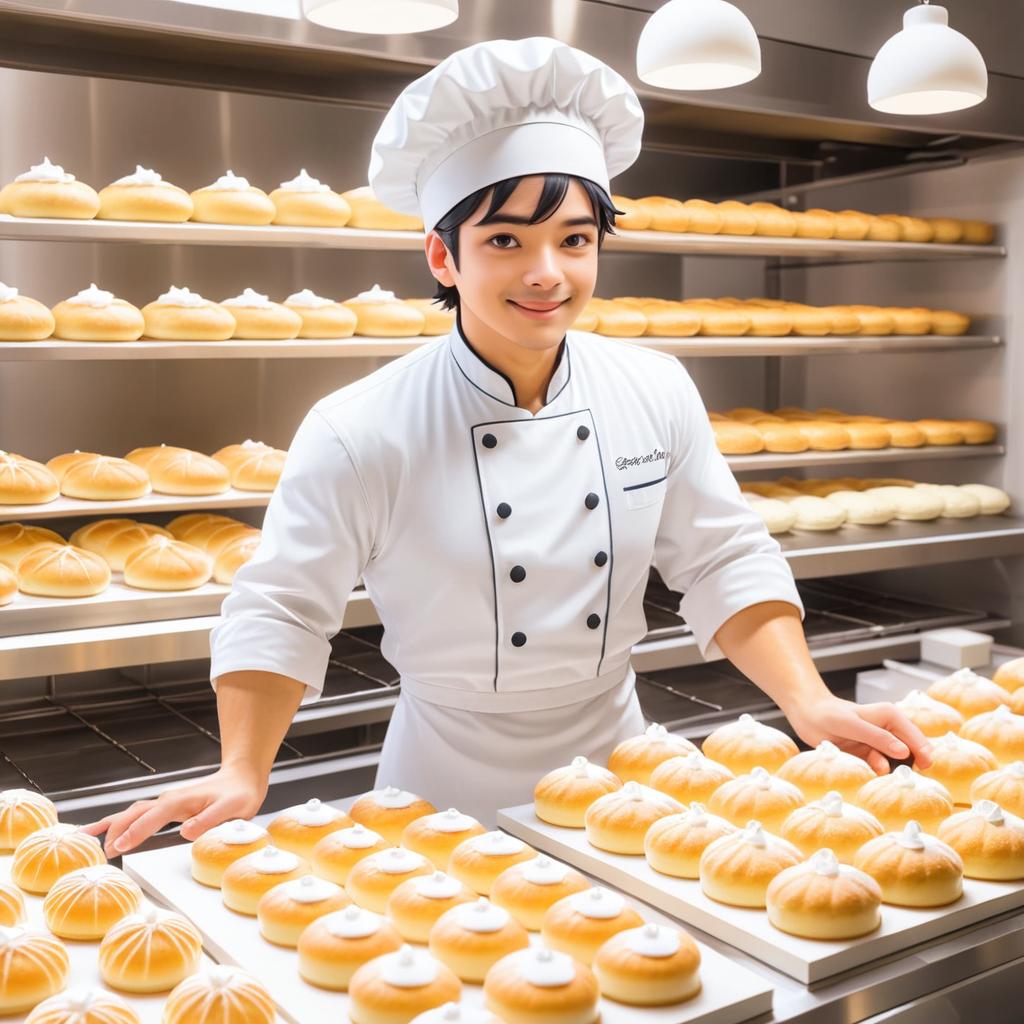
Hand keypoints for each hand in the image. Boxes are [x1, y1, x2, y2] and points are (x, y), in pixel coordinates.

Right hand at [79, 763, 267, 858]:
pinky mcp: (166, 807)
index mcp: (180, 801)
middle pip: (134, 814)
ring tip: (87, 838)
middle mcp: (168, 800)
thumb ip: (209, 821)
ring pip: (131, 812)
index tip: (119, 847)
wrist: (241, 778)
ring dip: (111, 824)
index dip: (136, 832)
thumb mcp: (232, 809)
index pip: (152, 818)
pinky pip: (138, 814)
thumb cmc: (238, 795)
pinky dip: (119, 821)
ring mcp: (165, 803)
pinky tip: (106, 829)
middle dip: (116, 830)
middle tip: (102, 852)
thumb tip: (185, 832)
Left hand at [783, 693, 933, 774]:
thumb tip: (904, 752)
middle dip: (910, 765)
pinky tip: (870, 774)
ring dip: (892, 771)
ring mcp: (879, 743)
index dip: (924, 753)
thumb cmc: (828, 714)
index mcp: (891, 716)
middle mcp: (889, 729)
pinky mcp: (868, 753)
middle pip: (911, 751)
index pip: (916, 738)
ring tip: (884, 777)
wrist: (806, 714)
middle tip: (905, 779)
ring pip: (895, 762)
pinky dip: (877, 773)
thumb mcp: (852, 725)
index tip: (924, 769)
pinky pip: (879, 767)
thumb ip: (877, 738)